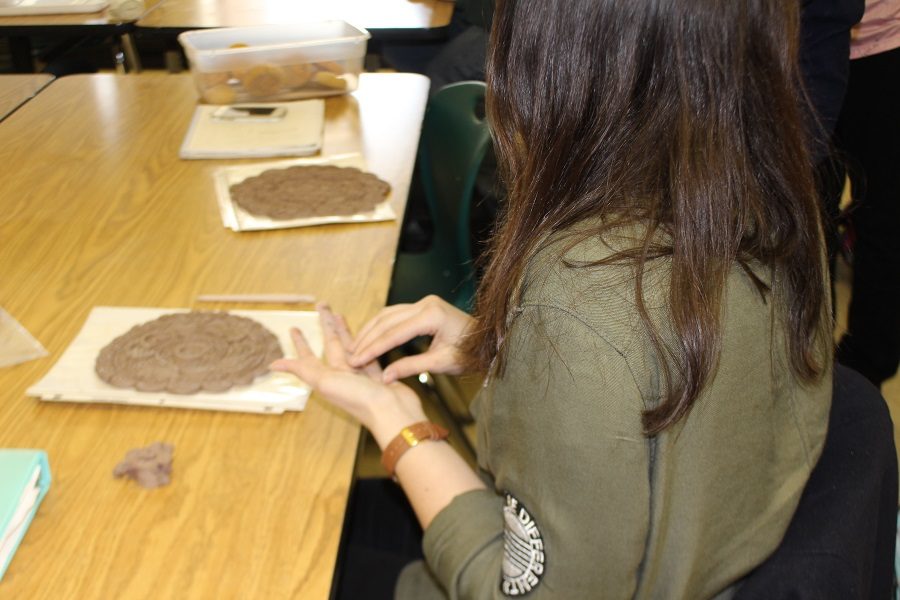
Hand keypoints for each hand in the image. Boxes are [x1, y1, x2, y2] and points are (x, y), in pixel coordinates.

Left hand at [270, 304, 426, 448]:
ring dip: (344, 331)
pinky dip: (365, 342)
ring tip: (339, 314)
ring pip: (350, 346)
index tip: (293, 328)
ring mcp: (359, 374)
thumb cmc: (358, 399)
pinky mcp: (377, 374)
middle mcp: (341, 375)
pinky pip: (368, 353)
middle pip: (331, 344)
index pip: (309, 356)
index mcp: (326, 377)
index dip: (301, 343)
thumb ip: (303, 370)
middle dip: (325, 325)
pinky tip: (365, 332)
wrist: (391, 413)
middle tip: (322, 305)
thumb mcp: (326, 382)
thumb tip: (273, 365)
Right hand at [348, 295, 475, 382]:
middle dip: (366, 339)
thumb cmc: (470, 354)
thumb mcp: (441, 364)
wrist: (490, 342)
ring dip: (370, 330)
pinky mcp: (424, 306)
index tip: (355, 361)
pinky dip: (381, 325)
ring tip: (354, 347)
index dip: (372, 349)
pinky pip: (396, 314)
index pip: (393, 334)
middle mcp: (426, 304)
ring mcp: (425, 303)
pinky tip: (370, 337)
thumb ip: (411, 367)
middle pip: (386, 321)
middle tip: (349, 356)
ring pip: (388, 314)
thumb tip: (385, 377)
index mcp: (431, 316)